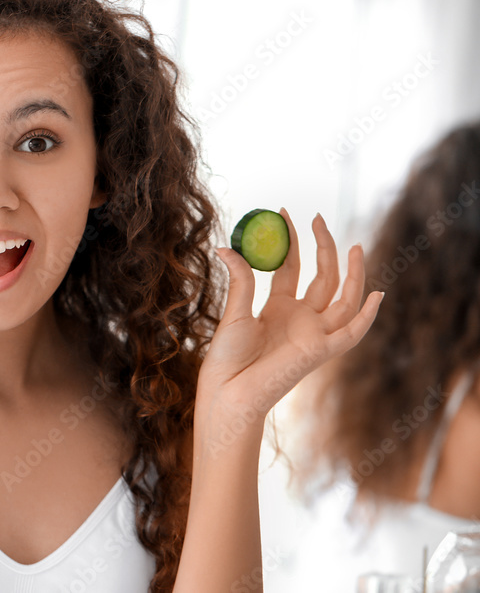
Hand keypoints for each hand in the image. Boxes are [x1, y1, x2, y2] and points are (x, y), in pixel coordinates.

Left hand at [198, 208, 383, 431]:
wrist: (228, 388)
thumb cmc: (227, 356)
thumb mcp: (234, 311)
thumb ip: (241, 279)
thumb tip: (226, 246)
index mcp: (277, 308)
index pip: (291, 268)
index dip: (292, 242)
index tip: (285, 213)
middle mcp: (299, 318)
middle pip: (322, 278)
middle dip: (324, 247)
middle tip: (319, 217)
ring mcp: (313, 333)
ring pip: (343, 299)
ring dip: (353, 274)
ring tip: (355, 246)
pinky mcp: (321, 350)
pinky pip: (352, 333)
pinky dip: (367, 317)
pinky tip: (376, 295)